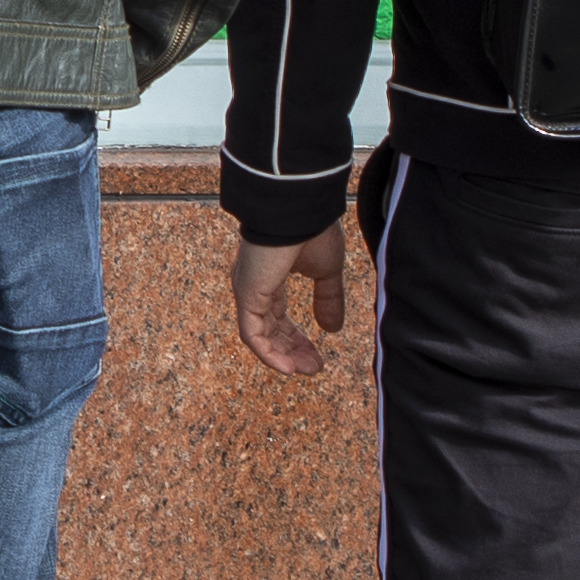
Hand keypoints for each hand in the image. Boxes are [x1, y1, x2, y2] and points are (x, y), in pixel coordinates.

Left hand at [232, 227, 351, 378]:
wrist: (299, 208)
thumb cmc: (311, 228)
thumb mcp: (326, 270)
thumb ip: (328, 299)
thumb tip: (332, 328)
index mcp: (269, 277)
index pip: (278, 317)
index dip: (297, 339)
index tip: (317, 356)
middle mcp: (254, 285)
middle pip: (269, 329)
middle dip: (292, 351)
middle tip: (313, 368)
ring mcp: (248, 290)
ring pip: (259, 336)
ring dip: (283, 357)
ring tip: (304, 371)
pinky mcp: (247, 294)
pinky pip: (252, 334)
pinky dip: (268, 354)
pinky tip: (288, 368)